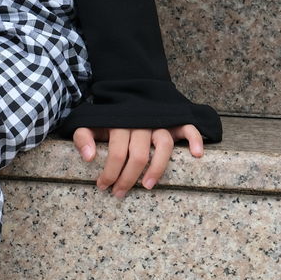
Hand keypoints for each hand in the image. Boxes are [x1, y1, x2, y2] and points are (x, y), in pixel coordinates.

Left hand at [72, 124, 203, 197]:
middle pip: (138, 153)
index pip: (116, 151)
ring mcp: (160, 121)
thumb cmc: (110, 114)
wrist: (126, 86)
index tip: (103, 186)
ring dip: (158, 167)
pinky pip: (188, 127)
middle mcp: (141, 121)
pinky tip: (196, 154)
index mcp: (120, 121)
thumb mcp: (91, 122)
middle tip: (120, 193)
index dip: (109, 172)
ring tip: (147, 185)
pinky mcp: (174, 120)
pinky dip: (194, 138)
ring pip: (164, 144)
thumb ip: (84, 137)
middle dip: (128, 178)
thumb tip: (89, 157)